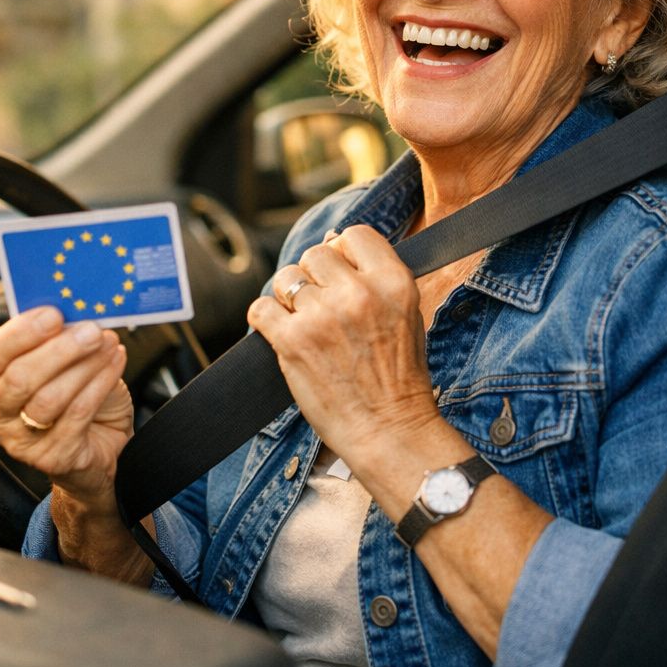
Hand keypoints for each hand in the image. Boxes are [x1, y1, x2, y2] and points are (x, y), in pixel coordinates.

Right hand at [0, 307, 131, 504]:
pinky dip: (99, 384)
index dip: (23, 331)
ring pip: (49, 398)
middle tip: (90, 331)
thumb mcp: (61, 364)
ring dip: (84, 366)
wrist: (99, 446)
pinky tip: (114, 365)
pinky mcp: (52, 457)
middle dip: (60, 349)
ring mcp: (21, 440)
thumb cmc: (76, 399)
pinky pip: (77, 415)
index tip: (54, 314)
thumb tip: (74, 309)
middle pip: (20, 378)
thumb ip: (57, 339)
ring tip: (107, 345)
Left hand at [246, 226, 438, 465]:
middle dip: (314, 278)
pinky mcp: (292, 341)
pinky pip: (261, 307)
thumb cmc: (399, 378)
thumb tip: (332, 240)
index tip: (341, 276)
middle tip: (323, 309)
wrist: (389, 431)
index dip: (343, 252)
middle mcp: (358, 293)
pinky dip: (265, 319)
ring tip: (305, 325)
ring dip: (289, 298)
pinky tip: (282, 334)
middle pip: (315, 254)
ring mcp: (322, 316)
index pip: (354, 235)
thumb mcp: (406, 314)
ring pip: (285, 278)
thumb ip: (374, 277)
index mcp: (393, 282)